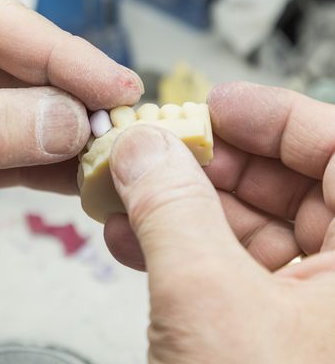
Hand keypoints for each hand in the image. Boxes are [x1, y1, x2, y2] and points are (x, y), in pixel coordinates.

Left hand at [0, 0, 142, 324]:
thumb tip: (60, 120)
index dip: (62, 56)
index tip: (112, 86)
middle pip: (13, 65)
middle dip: (68, 96)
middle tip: (120, 126)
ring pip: (13, 110)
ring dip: (58, 135)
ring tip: (105, 155)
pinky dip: (34, 165)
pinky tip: (67, 175)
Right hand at [106, 125, 334, 362]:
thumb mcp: (207, 296)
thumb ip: (173, 207)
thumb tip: (145, 147)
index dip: (277, 119)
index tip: (214, 108)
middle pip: (295, 189)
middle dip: (216, 165)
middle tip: (163, 150)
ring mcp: (313, 314)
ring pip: (255, 231)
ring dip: (184, 208)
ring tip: (131, 191)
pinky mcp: (273, 337)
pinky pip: (232, 272)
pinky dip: (182, 252)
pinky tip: (133, 240)